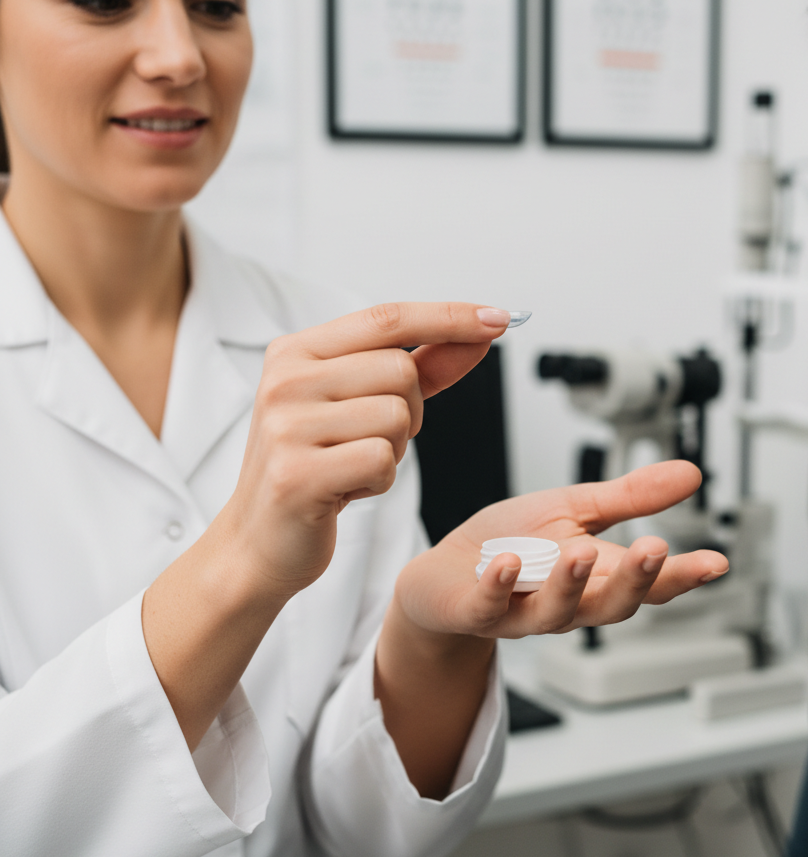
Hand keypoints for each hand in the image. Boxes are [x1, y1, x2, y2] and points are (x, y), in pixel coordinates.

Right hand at [214, 302, 512, 603]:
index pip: (388, 318)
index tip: (500, 317)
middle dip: (410, 411)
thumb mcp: (359, 406)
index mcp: (296, 352)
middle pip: (401, 371)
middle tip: (371, 439)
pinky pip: (382, 460)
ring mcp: (286, 426)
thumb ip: (422, 368)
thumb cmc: (314, 466)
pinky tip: (347, 489)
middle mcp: (285, 379)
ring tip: (352, 465)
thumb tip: (478, 335)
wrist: (259, 539)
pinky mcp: (297, 473)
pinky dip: (380, 480)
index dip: (449, 316)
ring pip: (396, 416)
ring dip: (393, 450)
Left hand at [394, 460, 729, 638]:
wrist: (443, 575)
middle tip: (655, 549)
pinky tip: (508, 562)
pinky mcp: (476, 612)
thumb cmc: (512, 542)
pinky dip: (500, 586)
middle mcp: (566, 601)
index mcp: (595, 575)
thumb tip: (691, 474)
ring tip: (583, 552)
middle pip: (611, 604)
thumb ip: (630, 498)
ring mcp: (521, 612)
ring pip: (555, 612)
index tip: (715, 563)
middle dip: (635, 581)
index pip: (647, 582)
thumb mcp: (575, 510)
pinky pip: (490, 607)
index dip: (682, 575)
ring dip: (571, 585)